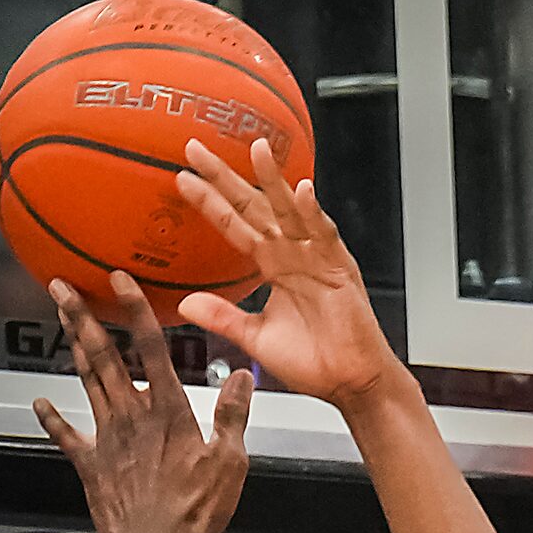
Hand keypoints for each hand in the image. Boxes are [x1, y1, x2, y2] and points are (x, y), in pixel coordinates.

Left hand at [35, 274, 251, 532]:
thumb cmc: (195, 509)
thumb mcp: (231, 462)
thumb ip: (234, 416)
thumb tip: (242, 378)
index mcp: (169, 411)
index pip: (151, 349)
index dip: (135, 310)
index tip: (120, 281)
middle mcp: (132, 415)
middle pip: (104, 356)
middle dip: (81, 317)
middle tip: (61, 288)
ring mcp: (106, 437)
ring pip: (86, 381)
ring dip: (72, 348)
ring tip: (62, 321)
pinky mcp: (90, 462)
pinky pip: (66, 434)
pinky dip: (51, 416)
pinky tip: (40, 401)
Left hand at [176, 138, 399, 411]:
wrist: (350, 384)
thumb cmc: (314, 363)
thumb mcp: (256, 339)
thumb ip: (224, 318)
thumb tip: (185, 304)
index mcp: (273, 267)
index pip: (235, 226)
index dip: (210, 203)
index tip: (182, 178)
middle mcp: (293, 255)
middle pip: (255, 206)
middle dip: (226, 177)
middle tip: (196, 148)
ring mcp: (317, 258)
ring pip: (289, 210)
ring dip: (273, 180)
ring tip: (255, 149)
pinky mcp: (340, 269)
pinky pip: (325, 235)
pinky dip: (314, 213)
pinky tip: (302, 191)